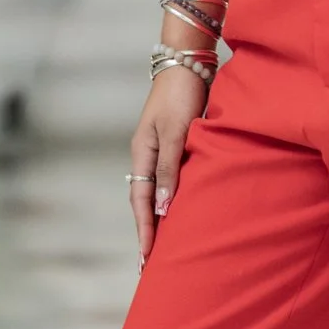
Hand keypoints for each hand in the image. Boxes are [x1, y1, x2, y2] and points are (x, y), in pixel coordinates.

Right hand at [127, 65, 208, 269]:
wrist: (187, 62)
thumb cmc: (180, 94)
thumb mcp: (174, 132)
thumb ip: (169, 168)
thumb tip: (163, 208)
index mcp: (141, 153)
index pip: (141, 201)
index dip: (145, 230)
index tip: (148, 258)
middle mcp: (148, 155)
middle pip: (145, 201)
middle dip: (148, 232)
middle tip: (150, 266)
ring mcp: (160, 150)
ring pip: (157, 192)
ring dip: (160, 218)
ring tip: (165, 247)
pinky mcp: (175, 144)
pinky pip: (171, 179)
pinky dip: (173, 199)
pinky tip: (180, 212)